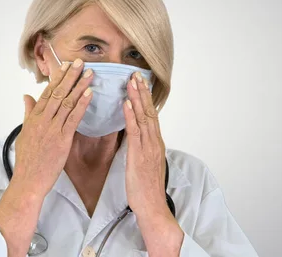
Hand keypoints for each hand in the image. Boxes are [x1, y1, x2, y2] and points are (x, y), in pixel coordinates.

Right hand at [0, 58, 92, 256]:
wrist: (28, 180)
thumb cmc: (27, 160)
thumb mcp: (24, 133)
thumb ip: (28, 113)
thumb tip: (26, 96)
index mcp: (33, 117)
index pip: (47, 92)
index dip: (58, 78)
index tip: (66, 66)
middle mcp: (42, 119)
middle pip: (57, 92)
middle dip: (70, 76)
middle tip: (80, 62)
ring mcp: (52, 128)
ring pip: (67, 102)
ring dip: (79, 86)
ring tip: (89, 73)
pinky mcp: (61, 139)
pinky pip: (73, 117)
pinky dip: (82, 104)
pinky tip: (90, 94)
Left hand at [123, 71, 168, 215]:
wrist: (152, 207)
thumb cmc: (145, 189)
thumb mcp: (144, 164)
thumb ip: (141, 148)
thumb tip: (134, 136)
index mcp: (155, 143)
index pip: (151, 115)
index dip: (145, 98)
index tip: (140, 82)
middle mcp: (154, 142)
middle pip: (149, 111)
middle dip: (142, 92)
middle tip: (136, 74)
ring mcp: (149, 148)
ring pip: (144, 118)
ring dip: (137, 98)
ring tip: (132, 82)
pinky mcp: (140, 156)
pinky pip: (135, 132)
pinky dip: (131, 116)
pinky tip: (127, 104)